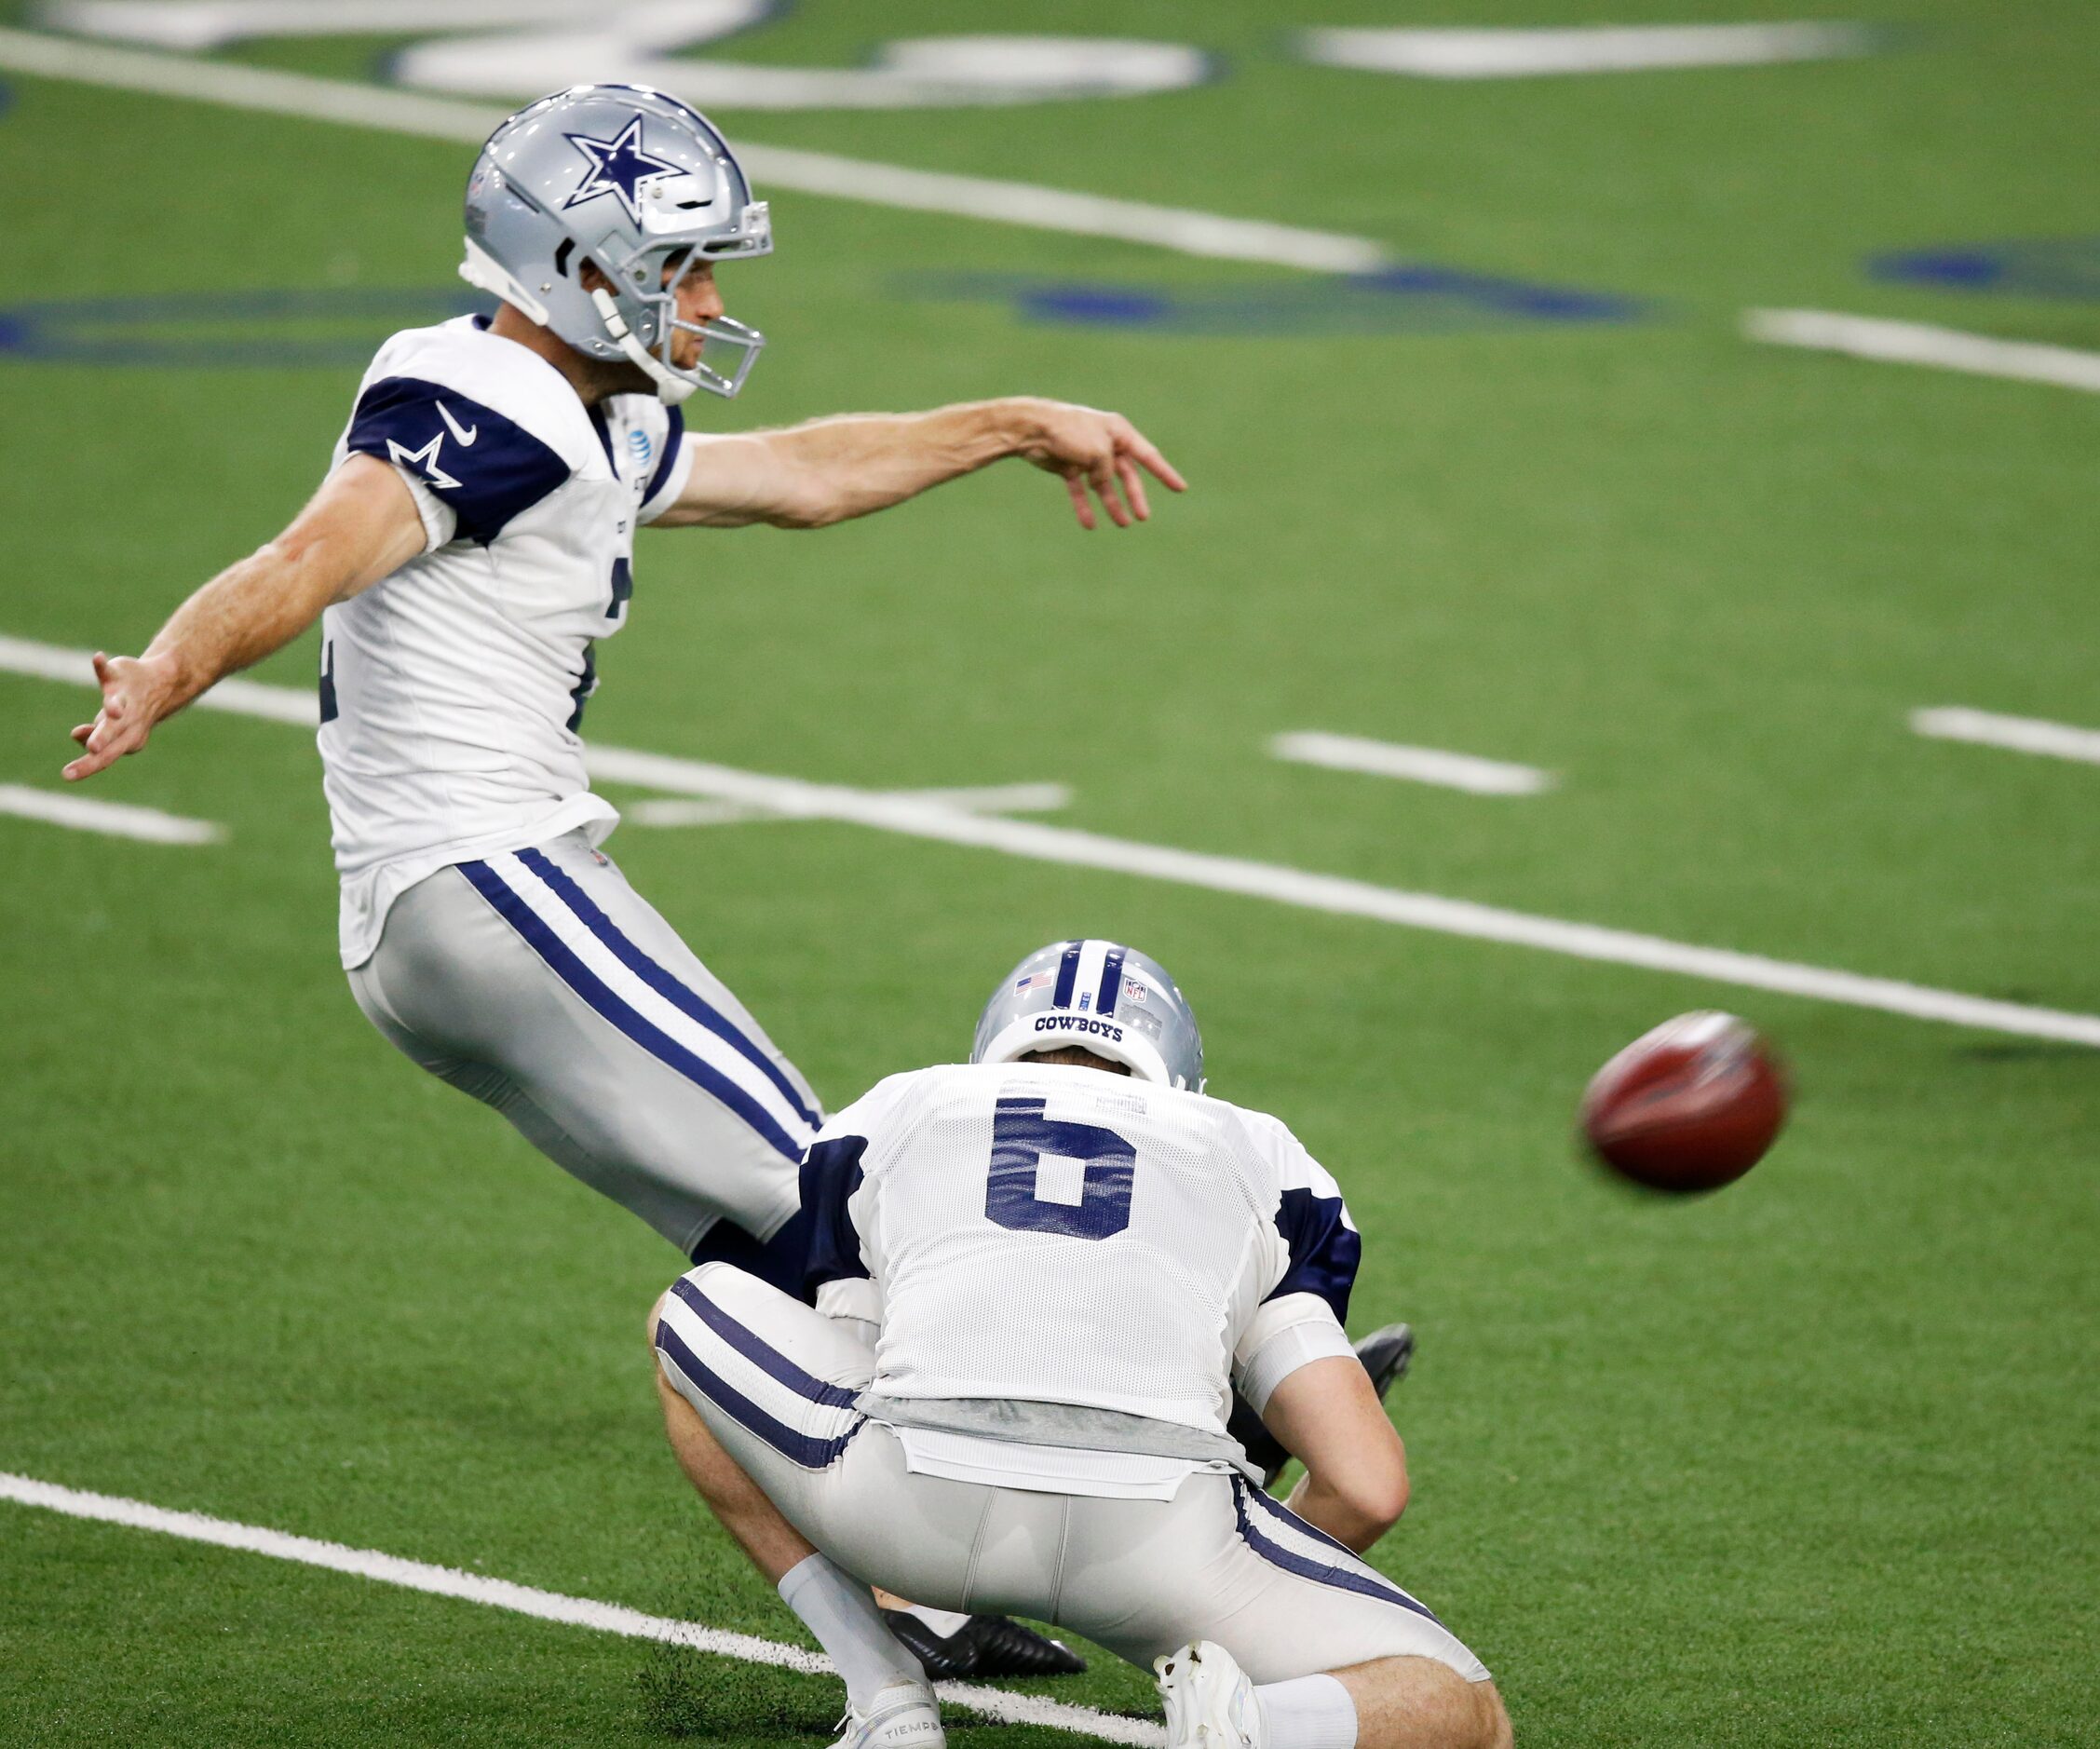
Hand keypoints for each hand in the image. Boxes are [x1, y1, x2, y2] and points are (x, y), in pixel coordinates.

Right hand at [64, 650, 178, 780]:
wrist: (163, 686)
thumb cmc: (130, 715)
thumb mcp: (112, 731)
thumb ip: (92, 736)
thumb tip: (77, 735)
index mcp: (125, 739)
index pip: (105, 757)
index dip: (88, 766)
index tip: (68, 773)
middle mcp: (127, 720)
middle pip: (113, 733)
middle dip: (102, 740)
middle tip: (93, 749)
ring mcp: (124, 697)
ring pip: (117, 704)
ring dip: (113, 707)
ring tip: (113, 709)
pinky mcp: (119, 676)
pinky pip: (108, 671)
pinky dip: (102, 666)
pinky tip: (97, 658)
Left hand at [1012, 400, 1187, 530]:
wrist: (1031, 429)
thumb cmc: (1068, 432)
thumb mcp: (1098, 452)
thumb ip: (1107, 471)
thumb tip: (1102, 483)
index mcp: (1118, 431)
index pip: (1147, 455)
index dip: (1164, 473)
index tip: (1180, 489)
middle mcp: (1105, 442)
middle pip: (1126, 473)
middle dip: (1135, 496)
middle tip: (1143, 517)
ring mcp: (1087, 454)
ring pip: (1104, 484)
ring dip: (1113, 503)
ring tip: (1122, 524)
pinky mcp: (1069, 466)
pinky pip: (1080, 489)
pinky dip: (1084, 505)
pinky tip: (1089, 524)